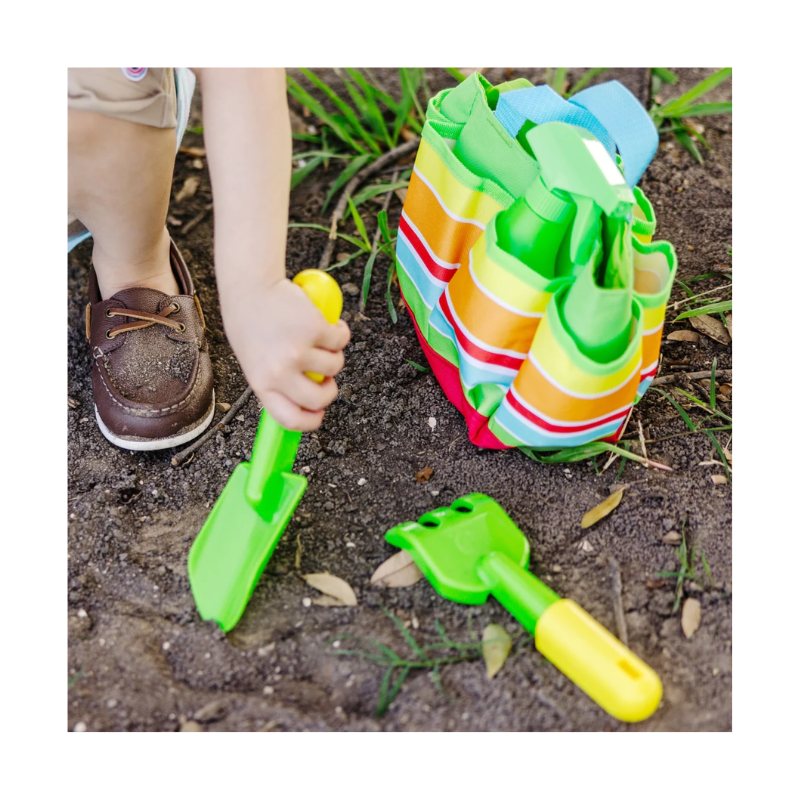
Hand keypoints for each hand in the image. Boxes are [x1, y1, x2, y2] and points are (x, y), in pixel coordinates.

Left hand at [221, 277, 349, 430]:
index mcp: (262, 383)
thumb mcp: (254, 361)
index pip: (291, 419)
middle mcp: (280, 371)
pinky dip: (339, 331)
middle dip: (330, 391)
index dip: (311, 422)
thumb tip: (305, 401)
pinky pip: (341, 339)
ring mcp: (299, 351)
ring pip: (335, 366)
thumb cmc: (249, 322)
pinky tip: (327, 323)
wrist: (250, 287)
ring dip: (333, 354)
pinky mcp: (315, 329)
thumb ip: (276, 382)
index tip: (319, 415)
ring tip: (318, 340)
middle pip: (320, 399)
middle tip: (326, 377)